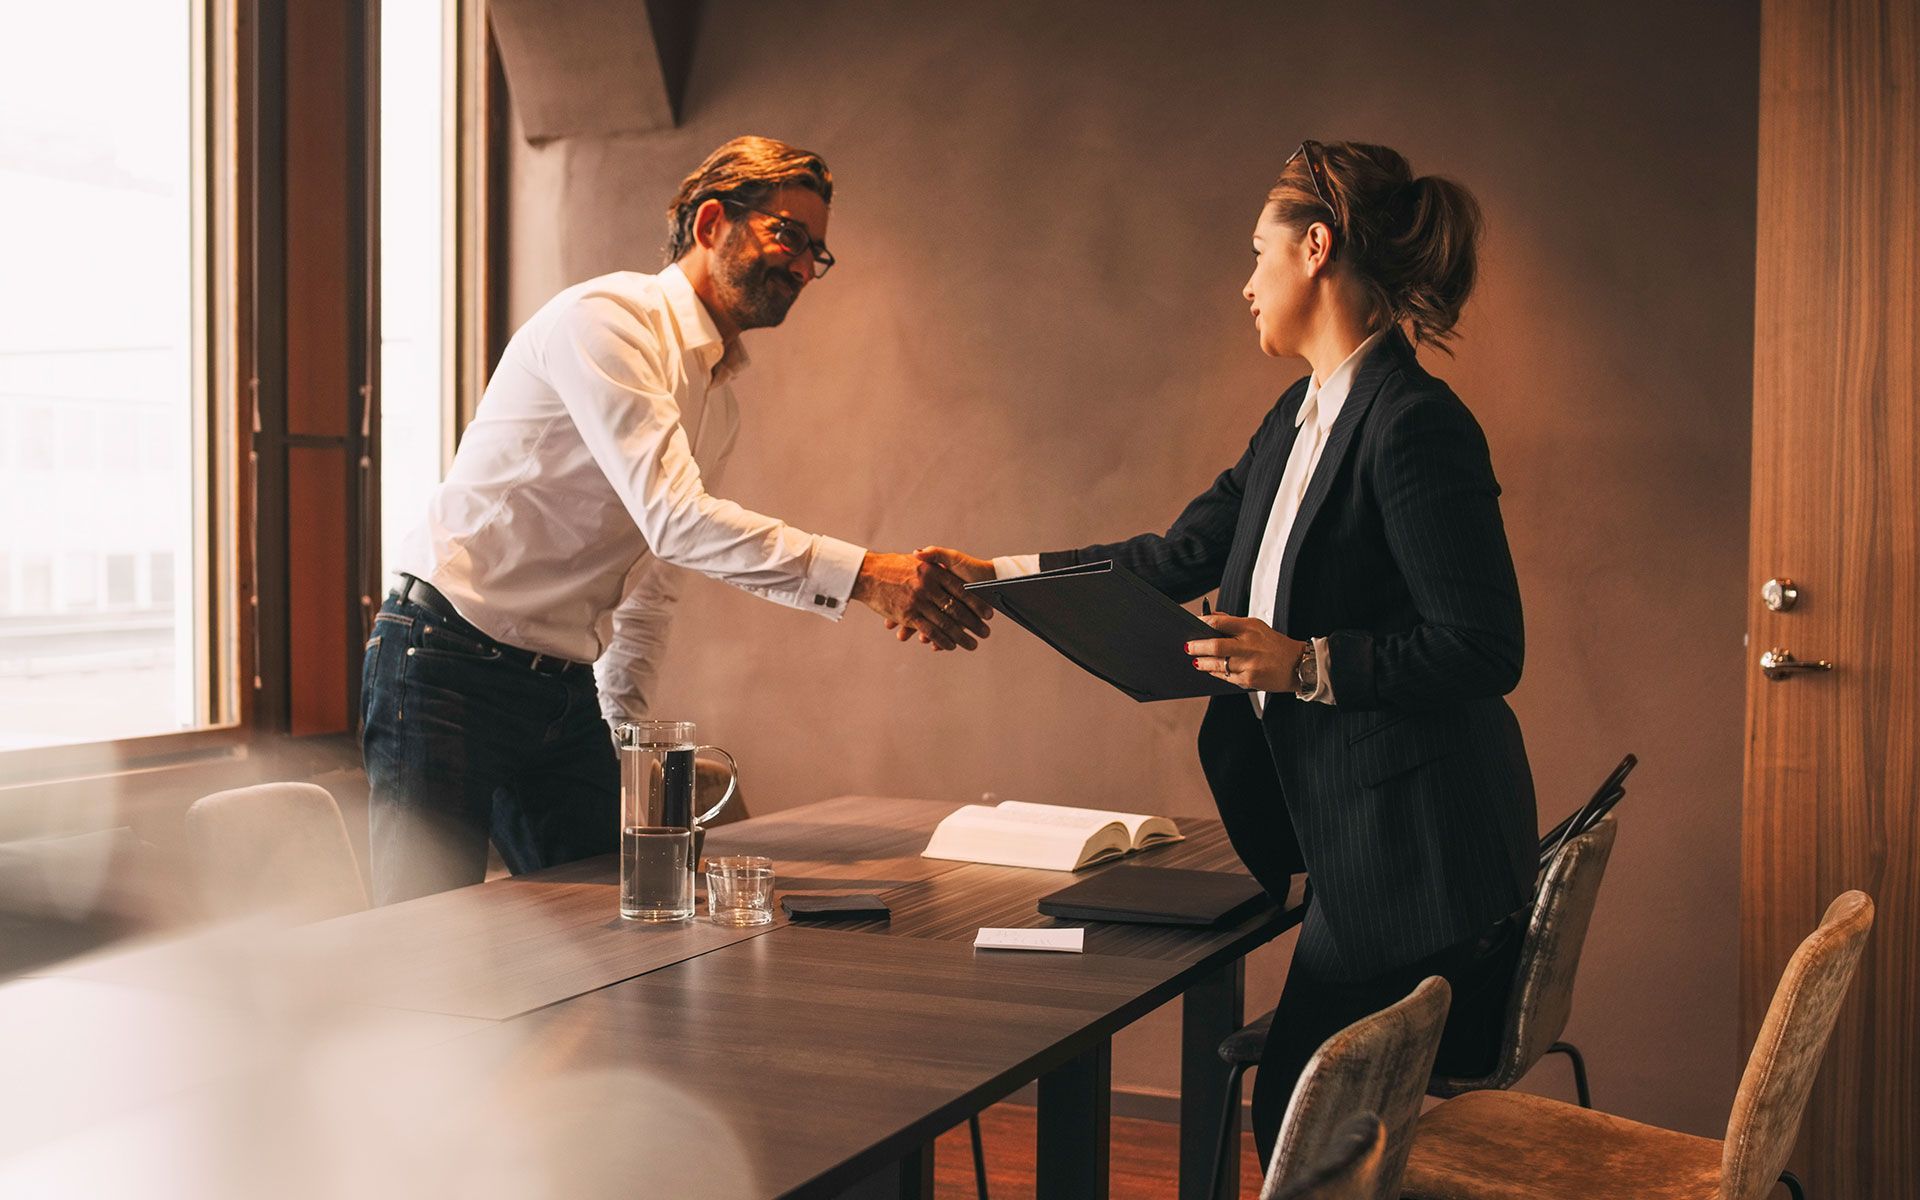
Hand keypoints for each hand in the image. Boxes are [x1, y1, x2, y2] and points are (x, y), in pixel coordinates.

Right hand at [851, 551, 993, 650]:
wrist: (868, 573)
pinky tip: (950, 646)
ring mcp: (918, 602)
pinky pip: (929, 631)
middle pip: (957, 609)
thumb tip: (948, 568)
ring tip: (973, 644)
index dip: (977, 603)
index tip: (988, 614)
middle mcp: (928, 587)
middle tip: (986, 633)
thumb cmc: (892, 566)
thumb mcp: (916, 559)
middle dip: (974, 623)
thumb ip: (934, 560)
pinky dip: (941, 640)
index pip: (961, 591)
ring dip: (961, 636)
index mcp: (933, 572)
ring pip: (945, 623)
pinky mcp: (908, 615)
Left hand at [1186, 613, 1307, 691]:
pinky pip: (1225, 677)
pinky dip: (1216, 673)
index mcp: (1250, 628)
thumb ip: (1232, 622)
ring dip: (1203, 663)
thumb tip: (1210, 616)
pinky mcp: (1249, 680)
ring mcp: (1249, 664)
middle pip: (1215, 646)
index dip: (1203, 622)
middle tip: (1187, 647)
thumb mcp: (1256, 626)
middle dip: (1197, 647)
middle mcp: (1249, 645)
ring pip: (1218, 664)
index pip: (1220, 622)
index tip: (1193, 623)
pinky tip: (1211, 669)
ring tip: (1196, 660)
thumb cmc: (1274, 644)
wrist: (1297, 665)